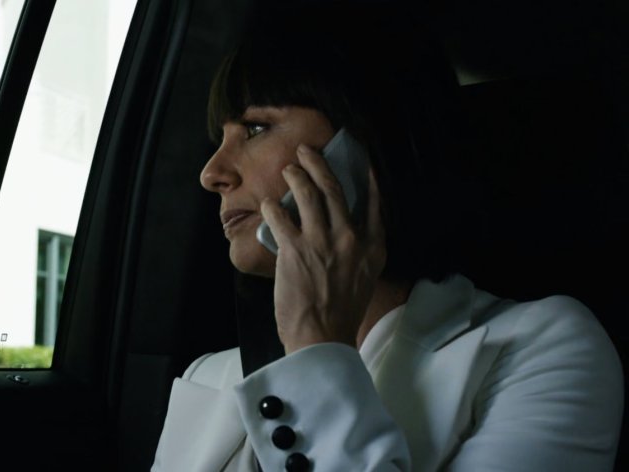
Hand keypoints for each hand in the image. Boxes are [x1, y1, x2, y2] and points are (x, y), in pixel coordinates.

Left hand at [260, 144, 386, 353]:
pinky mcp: (295, 250)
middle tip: (307, 151)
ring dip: (295, 176)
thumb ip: (359, 251)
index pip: (373, 202)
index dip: (366, 178)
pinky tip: (268, 203)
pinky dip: (272, 206)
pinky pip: (280, 216)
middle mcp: (351, 239)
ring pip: (308, 194)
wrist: (322, 338)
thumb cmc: (341, 313)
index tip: (361, 161)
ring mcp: (323, 242)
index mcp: (373, 247)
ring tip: (288, 169)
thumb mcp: (363, 278)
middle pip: (334, 189)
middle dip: (318, 164)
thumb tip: (342, 230)